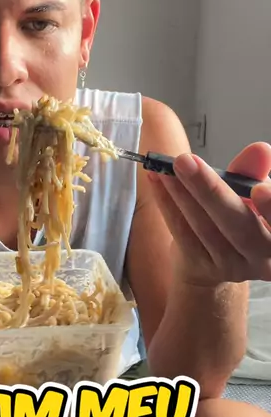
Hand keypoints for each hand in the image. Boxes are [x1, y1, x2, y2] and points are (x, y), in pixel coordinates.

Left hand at [149, 142, 270, 285]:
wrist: (217, 264)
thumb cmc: (243, 221)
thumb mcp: (254, 194)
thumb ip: (254, 172)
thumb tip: (260, 149)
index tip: (258, 189)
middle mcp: (262, 260)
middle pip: (239, 228)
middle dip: (211, 192)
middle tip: (186, 161)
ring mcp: (230, 267)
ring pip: (205, 228)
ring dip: (182, 193)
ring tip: (168, 166)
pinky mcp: (201, 266)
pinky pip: (181, 231)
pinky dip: (167, 202)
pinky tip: (156, 178)